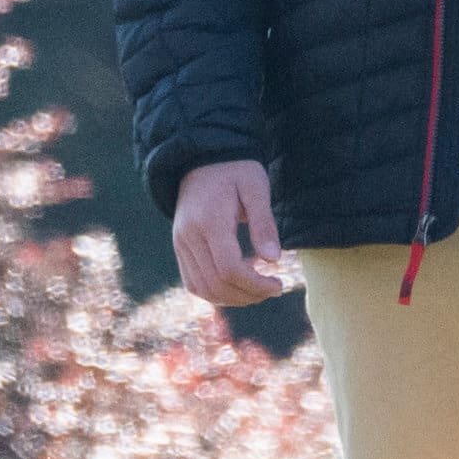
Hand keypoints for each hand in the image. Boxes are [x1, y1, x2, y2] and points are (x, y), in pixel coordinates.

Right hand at [172, 160, 288, 307]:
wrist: (201, 159)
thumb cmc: (235, 170)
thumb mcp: (256, 188)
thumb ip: (264, 223)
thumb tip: (274, 260)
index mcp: (209, 222)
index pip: (229, 269)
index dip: (255, 285)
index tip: (279, 285)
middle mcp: (188, 237)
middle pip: (215, 284)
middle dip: (248, 295)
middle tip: (274, 290)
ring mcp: (180, 244)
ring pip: (201, 288)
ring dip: (232, 299)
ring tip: (258, 290)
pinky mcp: (179, 248)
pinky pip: (193, 282)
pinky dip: (215, 292)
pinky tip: (238, 285)